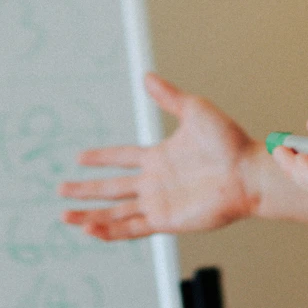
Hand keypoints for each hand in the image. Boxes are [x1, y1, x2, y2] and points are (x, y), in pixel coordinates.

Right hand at [58, 74, 262, 240]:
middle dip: (86, 189)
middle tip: (60, 188)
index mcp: (159, 158)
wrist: (247, 172)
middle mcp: (155, 182)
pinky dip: (109, 231)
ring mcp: (159, 203)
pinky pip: (131, 228)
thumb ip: (168, 97)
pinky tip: (90, 229)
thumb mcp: (194, 110)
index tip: (79, 158)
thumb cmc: (228, 141)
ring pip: (116, 212)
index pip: (122, 158)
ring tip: (65, 216)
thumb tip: (146, 76)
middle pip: (112, 188)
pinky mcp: (166, 221)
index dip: (101, 157)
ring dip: (90, 214)